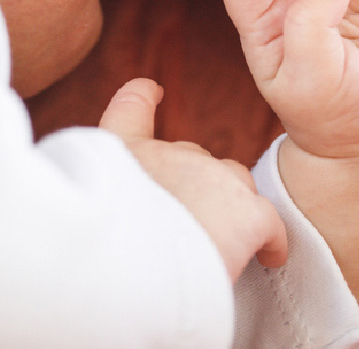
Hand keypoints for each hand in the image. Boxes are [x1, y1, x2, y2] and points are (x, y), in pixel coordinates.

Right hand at [99, 78, 286, 279]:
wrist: (123, 269)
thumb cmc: (98, 256)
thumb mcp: (89, 213)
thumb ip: (102, 203)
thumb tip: (98, 233)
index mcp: (117, 157)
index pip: (130, 112)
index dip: (141, 98)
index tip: (151, 90)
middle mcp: (165, 156)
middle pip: (191, 158)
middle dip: (193, 185)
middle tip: (182, 227)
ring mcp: (208, 176)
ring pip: (234, 183)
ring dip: (228, 208)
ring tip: (219, 243)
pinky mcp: (244, 212)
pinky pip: (267, 223)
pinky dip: (269, 240)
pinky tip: (268, 256)